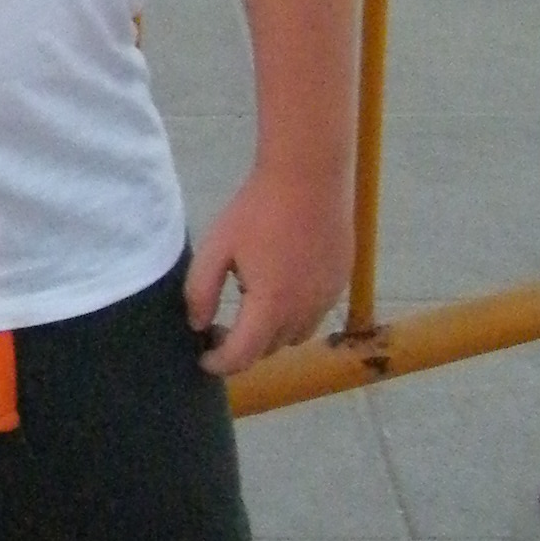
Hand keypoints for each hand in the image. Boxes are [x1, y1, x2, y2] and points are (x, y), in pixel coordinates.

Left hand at [184, 164, 351, 379]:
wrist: (309, 177)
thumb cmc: (257, 209)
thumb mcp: (217, 247)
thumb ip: (200, 290)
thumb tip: (197, 324)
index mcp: (271, 307)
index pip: (243, 356)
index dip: (219, 363)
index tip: (203, 358)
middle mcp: (304, 312)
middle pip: (270, 349)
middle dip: (243, 346)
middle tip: (220, 327)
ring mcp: (328, 298)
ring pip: (296, 335)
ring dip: (271, 332)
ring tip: (251, 302)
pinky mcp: (341, 281)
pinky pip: (316, 312)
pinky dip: (295, 312)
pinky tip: (280, 280)